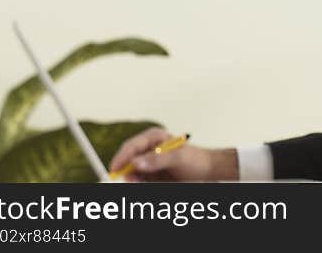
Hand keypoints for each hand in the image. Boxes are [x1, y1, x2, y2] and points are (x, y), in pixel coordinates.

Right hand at [109, 127, 237, 181]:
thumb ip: (157, 159)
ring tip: (153, 181)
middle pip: (128, 161)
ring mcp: (148, 162)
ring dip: (136, 180)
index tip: (115, 170)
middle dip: (128, 172)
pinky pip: (140, 180)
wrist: (205, 170)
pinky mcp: (150, 174)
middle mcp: (148, 148)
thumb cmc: (195, 160)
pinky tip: (154, 183)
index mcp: (153, 137)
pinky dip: (142, 184)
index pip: (131, 146)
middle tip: (134, 182)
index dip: (121, 158)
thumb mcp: (178, 158)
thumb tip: (136, 162)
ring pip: (132, 173)